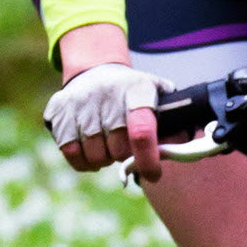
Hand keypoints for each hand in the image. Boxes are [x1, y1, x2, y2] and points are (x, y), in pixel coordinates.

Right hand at [45, 27, 162, 178]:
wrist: (94, 71)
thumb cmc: (133, 93)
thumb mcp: (158, 96)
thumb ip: (174, 122)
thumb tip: (188, 148)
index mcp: (137, 89)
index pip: (142, 130)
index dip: (148, 159)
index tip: (154, 174)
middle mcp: (107, 93)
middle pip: (118, 148)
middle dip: (125, 155)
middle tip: (126, 147)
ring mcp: (79, 102)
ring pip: (95, 155)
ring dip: (105, 159)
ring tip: (108, 145)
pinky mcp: (58, 112)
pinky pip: (72, 154)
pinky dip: (84, 162)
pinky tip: (91, 150)